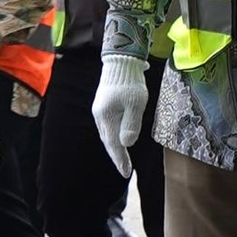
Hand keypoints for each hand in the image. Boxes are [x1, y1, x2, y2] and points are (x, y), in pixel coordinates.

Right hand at [92, 55, 150, 180]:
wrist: (121, 63)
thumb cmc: (130, 82)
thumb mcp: (136, 104)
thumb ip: (131, 124)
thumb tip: (127, 144)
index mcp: (107, 117)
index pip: (114, 144)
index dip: (120, 159)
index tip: (126, 173)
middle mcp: (100, 116)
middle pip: (108, 141)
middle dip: (117, 157)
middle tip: (125, 171)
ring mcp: (100, 111)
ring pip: (107, 134)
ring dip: (115, 148)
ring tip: (122, 160)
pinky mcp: (104, 106)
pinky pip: (108, 127)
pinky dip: (113, 137)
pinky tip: (119, 140)